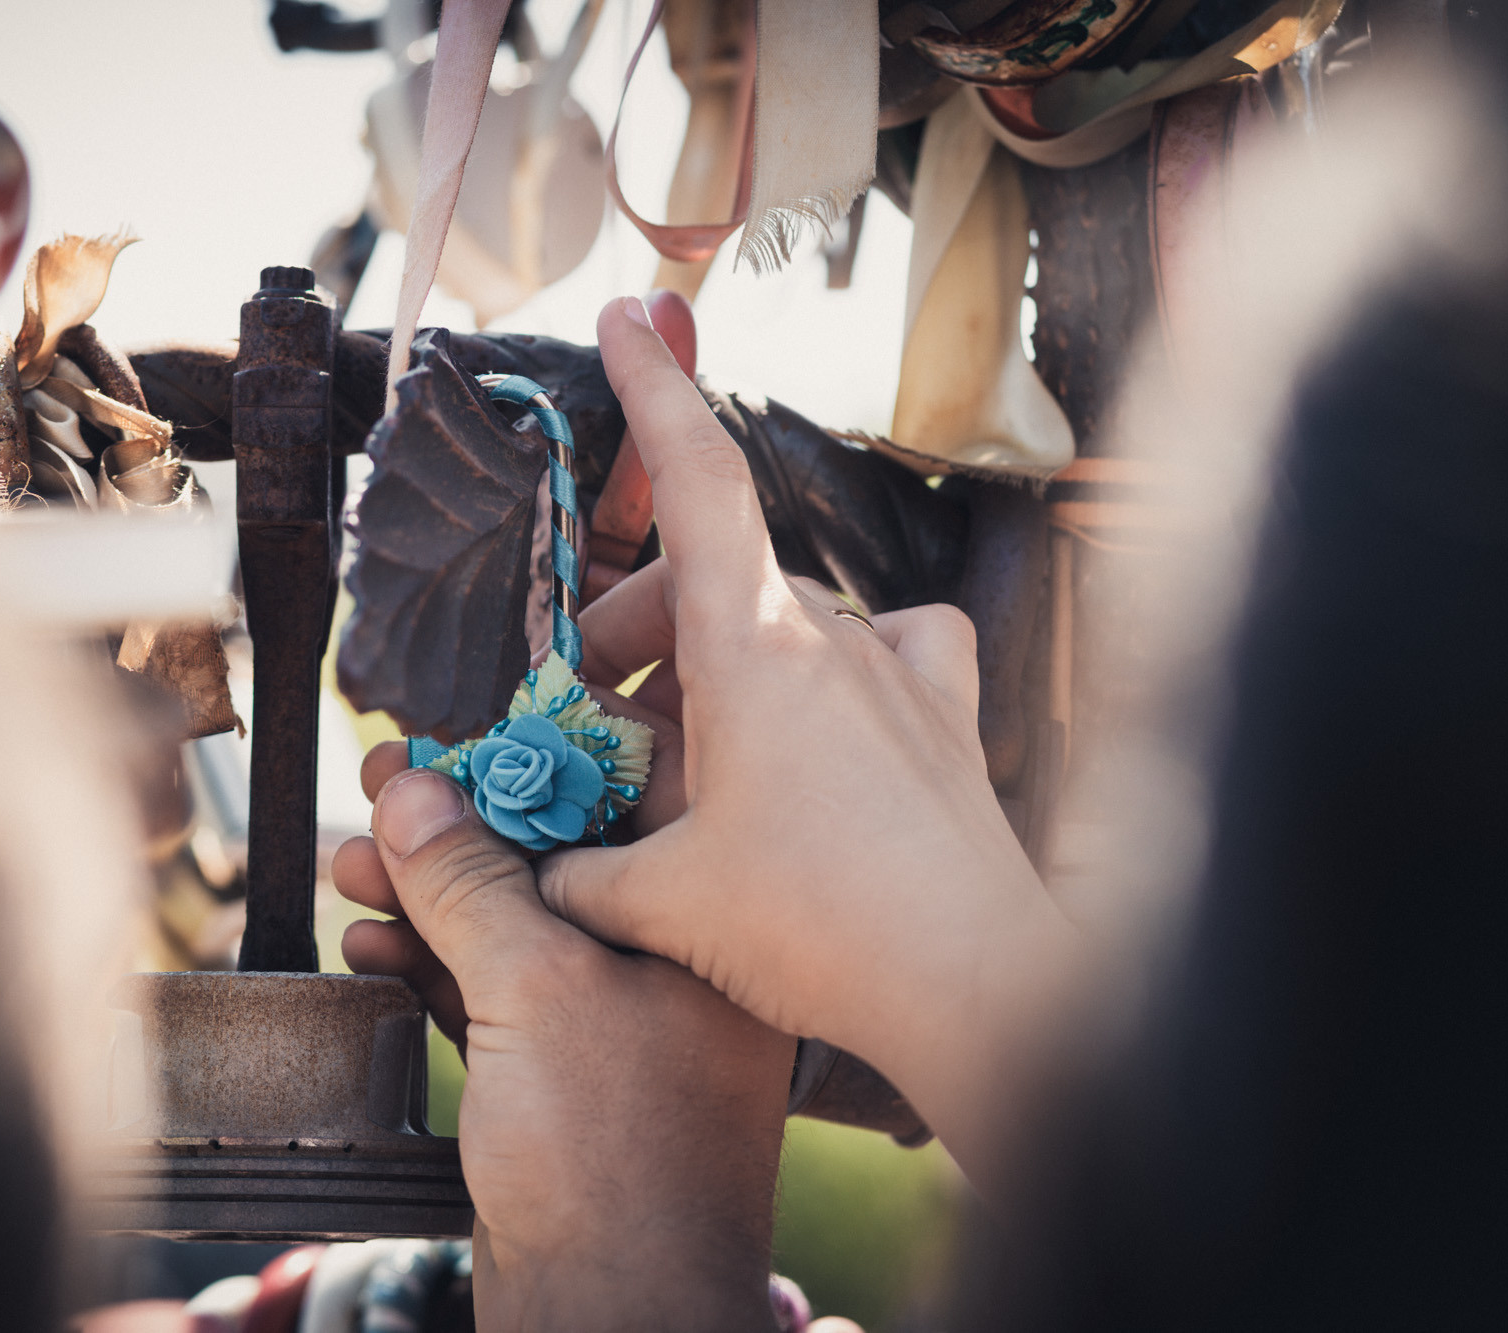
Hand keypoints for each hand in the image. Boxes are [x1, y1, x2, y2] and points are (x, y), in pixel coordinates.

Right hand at [332, 768, 795, 1331]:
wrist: (610, 1311)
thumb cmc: (615, 1155)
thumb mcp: (535, 989)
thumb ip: (470, 883)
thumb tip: (412, 791)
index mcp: (707, 926)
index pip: (633, 796)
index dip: (545, 752)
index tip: (469, 728)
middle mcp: (669, 966)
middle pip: (557, 857)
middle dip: (462, 823)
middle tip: (383, 782)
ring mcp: (615, 1025)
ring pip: (515, 925)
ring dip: (430, 893)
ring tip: (354, 862)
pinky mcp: (560, 1078)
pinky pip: (491, 993)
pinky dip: (431, 964)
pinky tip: (371, 940)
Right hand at [534, 298, 1085, 1194]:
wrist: (975, 983)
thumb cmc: (819, 929)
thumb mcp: (662, 905)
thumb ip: (576, 873)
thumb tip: (531, 871)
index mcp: (751, 648)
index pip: (698, 482)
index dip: (655, 392)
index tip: (630, 318)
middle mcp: (830, 636)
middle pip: (707, 587)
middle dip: (630, 640)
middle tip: (591, 725)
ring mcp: (896, 670)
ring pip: (781, 631)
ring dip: (716, 676)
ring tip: (684, 768)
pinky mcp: (945, 714)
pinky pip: (891, 652)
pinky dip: (841, 672)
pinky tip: (826, 721)